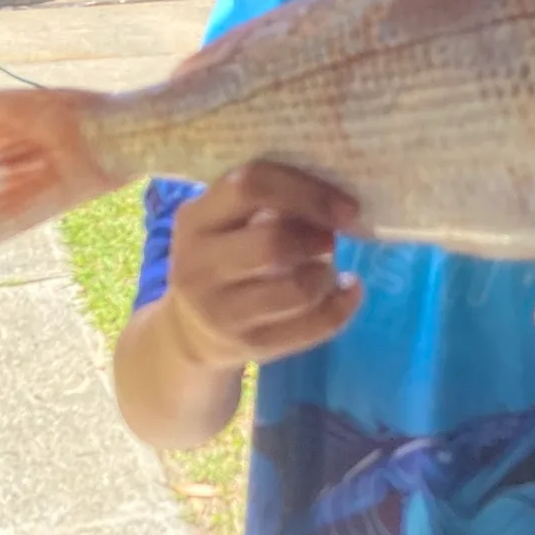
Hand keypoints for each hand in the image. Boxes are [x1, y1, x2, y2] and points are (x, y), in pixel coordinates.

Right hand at [161, 160, 363, 371]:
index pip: (251, 187)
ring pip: (297, 289)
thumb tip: (335, 191)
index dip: (306, 191)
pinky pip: (312, 328)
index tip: (343, 203)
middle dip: (317, 236)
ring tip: (329, 265)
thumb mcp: (222, 221)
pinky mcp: (251, 347)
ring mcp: (223, 313)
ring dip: (327, 272)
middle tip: (333, 235)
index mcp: (195, 220)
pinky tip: (346, 289)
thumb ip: (264, 198)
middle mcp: (200, 267)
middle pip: (274, 243)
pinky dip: (342, 305)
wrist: (188, 332)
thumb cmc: (220, 255)